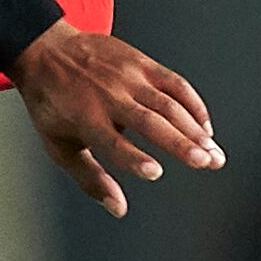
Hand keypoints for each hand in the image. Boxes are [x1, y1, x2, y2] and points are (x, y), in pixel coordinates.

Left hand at [11, 25, 223, 216]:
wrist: (47, 50)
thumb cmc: (53, 105)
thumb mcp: (59, 145)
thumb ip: (90, 178)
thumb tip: (118, 209)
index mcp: (84, 117)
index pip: (112, 141)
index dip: (133, 157)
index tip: (155, 172)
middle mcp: (109, 95)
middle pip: (150, 121)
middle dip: (180, 143)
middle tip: (207, 163)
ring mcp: (128, 77)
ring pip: (169, 103)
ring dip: (195, 130)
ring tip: (214, 154)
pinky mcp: (142, 63)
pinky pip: (175, 83)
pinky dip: (194, 105)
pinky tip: (205, 129)